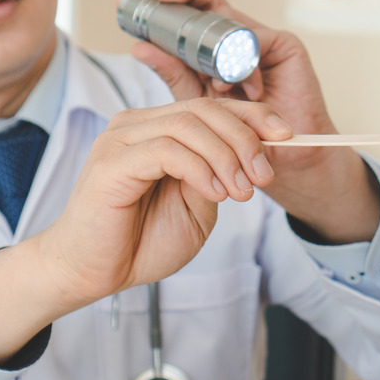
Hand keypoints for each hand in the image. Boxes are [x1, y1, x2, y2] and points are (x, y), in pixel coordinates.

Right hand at [0, 98, 289, 364]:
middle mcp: (137, 125)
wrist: (92, 273)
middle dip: (246, 138)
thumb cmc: (138, 242)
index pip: (211, 106)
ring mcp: (122, 139)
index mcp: (157, 130)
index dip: (253, 116)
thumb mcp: (196, 208)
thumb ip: (216, 177)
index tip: (287, 136)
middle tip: (265, 176)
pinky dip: (200, 169)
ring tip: (242, 191)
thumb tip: (247, 157)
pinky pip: (168, 150)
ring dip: (227, 156)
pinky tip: (215, 193)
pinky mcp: (112, 162)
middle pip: (205, 109)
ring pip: (189, 125)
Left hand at [127, 0, 379, 242]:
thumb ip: (174, 74)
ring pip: (230, 24)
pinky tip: (244, 90)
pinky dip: (244, 65)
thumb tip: (138, 46)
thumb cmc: (241, 138)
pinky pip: (256, 41)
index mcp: (215, 50)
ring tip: (216, 86)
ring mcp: (261, 41)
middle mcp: (238, 39)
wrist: (285, 161)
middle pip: (211, 2)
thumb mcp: (198, 104)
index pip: (194, 12)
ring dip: (217, 52)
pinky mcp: (285, 45)